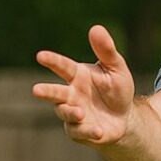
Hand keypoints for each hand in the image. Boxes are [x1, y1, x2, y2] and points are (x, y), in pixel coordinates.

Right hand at [33, 25, 135, 145]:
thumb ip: (106, 50)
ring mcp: (73, 114)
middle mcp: (71, 94)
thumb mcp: (116, 68)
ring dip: (70, 112)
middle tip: (36, 90)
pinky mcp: (79, 131)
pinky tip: (98, 131)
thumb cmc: (117, 89)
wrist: (125, 117)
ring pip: (65, 113)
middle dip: (46, 91)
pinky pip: (79, 132)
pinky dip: (87, 131)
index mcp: (77, 75)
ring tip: (80, 113)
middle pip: (55, 92)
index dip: (52, 61)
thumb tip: (96, 28)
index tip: (40, 56)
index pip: (62, 66)